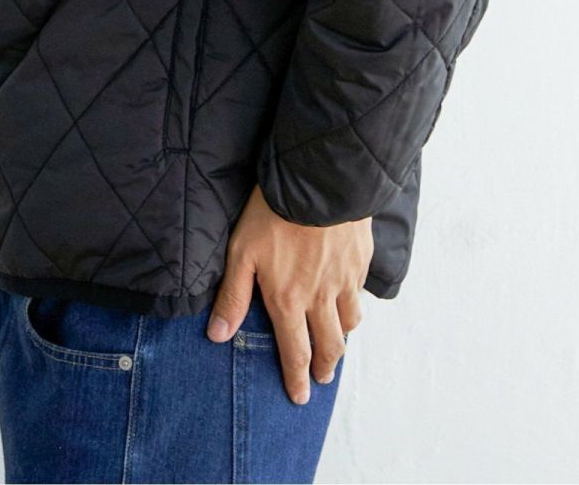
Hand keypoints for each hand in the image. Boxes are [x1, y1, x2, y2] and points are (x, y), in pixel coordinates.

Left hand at [205, 183, 372, 404]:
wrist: (319, 180)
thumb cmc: (273, 213)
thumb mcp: (242, 252)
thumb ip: (234, 296)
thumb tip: (218, 335)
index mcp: (289, 300)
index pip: (295, 352)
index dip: (296, 379)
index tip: (299, 397)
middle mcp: (321, 297)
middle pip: (329, 345)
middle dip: (325, 367)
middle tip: (321, 379)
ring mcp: (345, 279)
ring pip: (351, 322)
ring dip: (343, 337)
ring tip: (337, 342)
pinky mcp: (360, 258)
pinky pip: (360, 291)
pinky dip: (354, 303)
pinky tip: (349, 298)